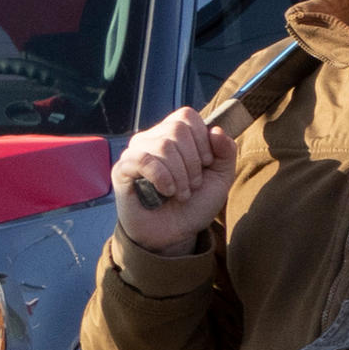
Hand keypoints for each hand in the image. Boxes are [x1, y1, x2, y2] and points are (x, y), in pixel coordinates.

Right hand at [112, 104, 238, 255]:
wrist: (175, 232)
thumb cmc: (195, 203)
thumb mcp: (220, 177)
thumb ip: (226, 152)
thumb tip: (216, 130)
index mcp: (175, 136)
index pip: (186, 116)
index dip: (202, 140)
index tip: (206, 164)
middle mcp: (152, 139)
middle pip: (177, 129)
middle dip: (193, 162)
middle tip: (193, 184)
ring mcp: (136, 153)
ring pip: (163, 145)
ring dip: (180, 175)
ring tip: (181, 193)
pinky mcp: (122, 169)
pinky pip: (143, 160)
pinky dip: (162, 177)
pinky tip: (166, 191)